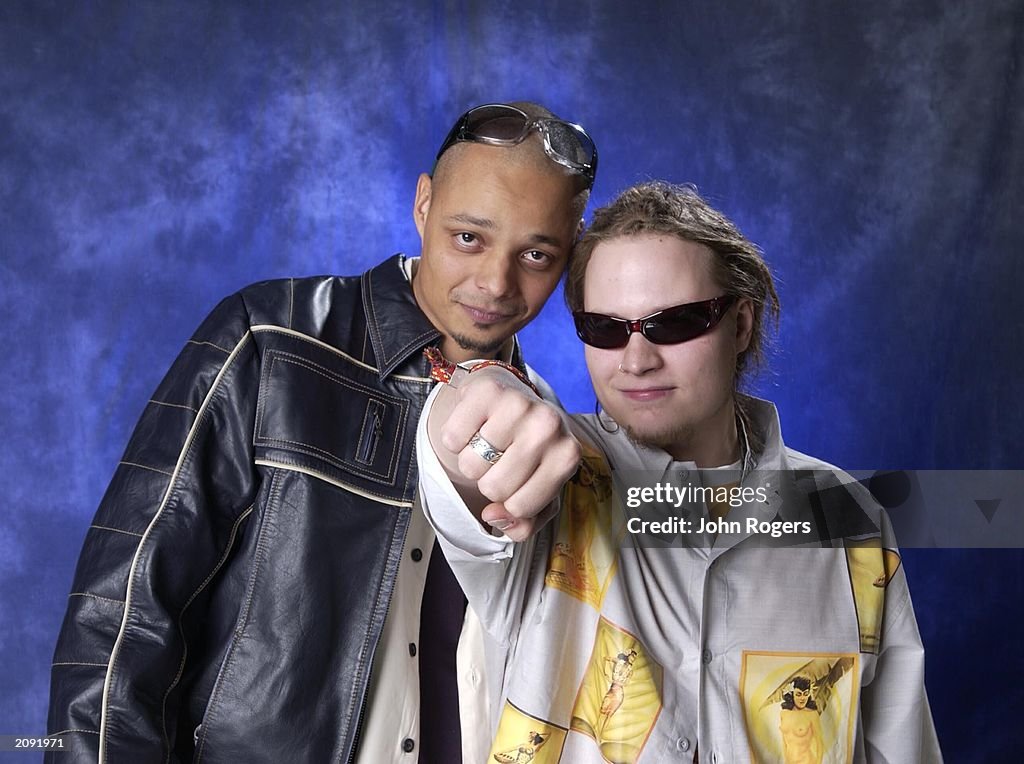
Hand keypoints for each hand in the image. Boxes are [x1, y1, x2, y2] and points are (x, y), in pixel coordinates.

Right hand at [429, 366, 579, 540]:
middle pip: (493, 488)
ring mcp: (519, 405)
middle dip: (489, 481)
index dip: (509, 502)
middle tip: (500, 460)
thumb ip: (524, 522)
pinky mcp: (487, 390)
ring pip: (470, 465)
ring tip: (487, 443)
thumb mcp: (538, 490)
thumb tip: (493, 516)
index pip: (520, 507)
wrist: (514, 397)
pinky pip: (452, 438)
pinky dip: (456, 439)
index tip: (517, 481)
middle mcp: (548, 427)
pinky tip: (474, 427)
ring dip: (472, 460)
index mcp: (567, 457)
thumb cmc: (530, 451)